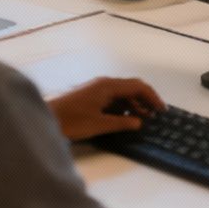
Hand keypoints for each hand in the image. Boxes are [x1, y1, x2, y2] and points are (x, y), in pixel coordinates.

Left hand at [47, 77, 162, 140]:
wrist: (47, 117)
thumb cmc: (72, 120)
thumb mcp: (100, 124)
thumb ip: (122, 122)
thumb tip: (139, 121)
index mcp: (108, 86)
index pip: (138, 86)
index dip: (152, 97)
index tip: (161, 110)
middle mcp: (104, 83)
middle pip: (131, 87)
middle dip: (146, 100)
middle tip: (156, 115)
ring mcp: (97, 88)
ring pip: (122, 93)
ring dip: (135, 104)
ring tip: (144, 119)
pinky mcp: (91, 96)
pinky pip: (113, 97)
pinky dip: (123, 106)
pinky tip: (126, 117)